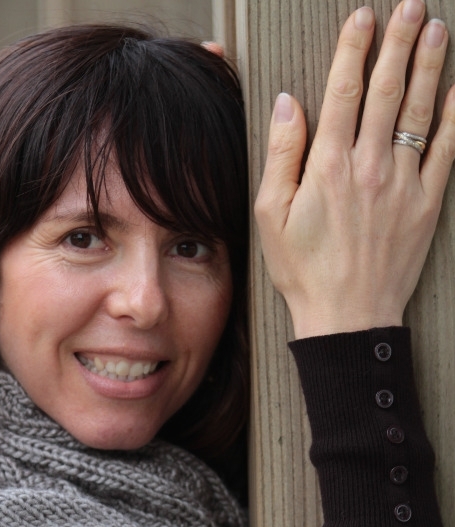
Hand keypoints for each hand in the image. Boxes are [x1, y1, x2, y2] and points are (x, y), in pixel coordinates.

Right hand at [255, 0, 454, 338]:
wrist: (347, 314)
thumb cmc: (303, 269)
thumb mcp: (272, 215)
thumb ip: (281, 155)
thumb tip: (289, 104)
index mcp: (328, 166)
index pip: (345, 93)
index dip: (354, 50)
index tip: (364, 18)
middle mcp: (371, 166)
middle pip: (388, 91)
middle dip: (400, 43)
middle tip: (413, 6)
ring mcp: (404, 183)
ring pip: (421, 112)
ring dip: (431, 67)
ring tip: (438, 30)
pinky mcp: (428, 204)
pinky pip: (447, 151)